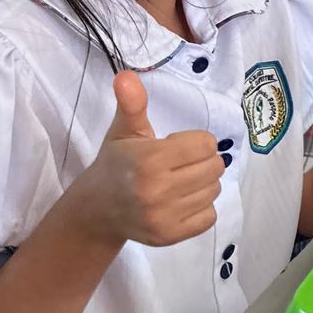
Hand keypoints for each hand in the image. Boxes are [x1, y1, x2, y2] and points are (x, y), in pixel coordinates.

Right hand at [76, 71, 223, 247]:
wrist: (97, 209)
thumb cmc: (117, 164)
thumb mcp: (124, 131)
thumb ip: (132, 104)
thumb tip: (126, 76)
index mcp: (150, 160)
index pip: (206, 144)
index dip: (195, 141)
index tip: (174, 146)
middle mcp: (157, 191)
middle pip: (215, 167)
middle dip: (201, 161)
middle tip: (178, 165)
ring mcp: (163, 218)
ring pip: (214, 191)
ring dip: (202, 184)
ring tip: (177, 182)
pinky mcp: (169, 237)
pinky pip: (210, 216)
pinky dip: (201, 208)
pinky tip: (180, 202)